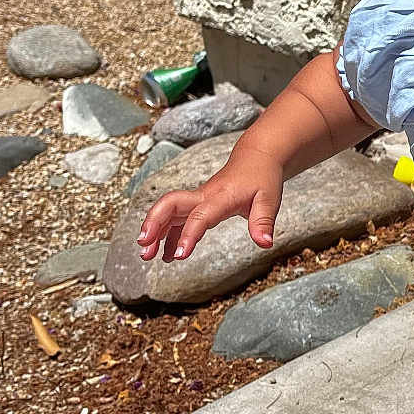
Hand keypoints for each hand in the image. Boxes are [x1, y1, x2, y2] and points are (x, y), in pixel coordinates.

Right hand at [136, 148, 283, 262]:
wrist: (256, 158)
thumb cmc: (262, 178)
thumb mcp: (269, 199)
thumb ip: (264, 222)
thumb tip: (265, 243)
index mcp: (221, 197)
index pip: (200, 216)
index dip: (188, 235)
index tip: (180, 255)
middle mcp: (203, 196)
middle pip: (170, 204)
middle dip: (154, 223)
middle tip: (144, 245)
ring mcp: (197, 199)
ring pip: (168, 211)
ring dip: (154, 231)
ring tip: (146, 255)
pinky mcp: (197, 204)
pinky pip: (177, 219)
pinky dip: (168, 235)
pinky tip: (165, 254)